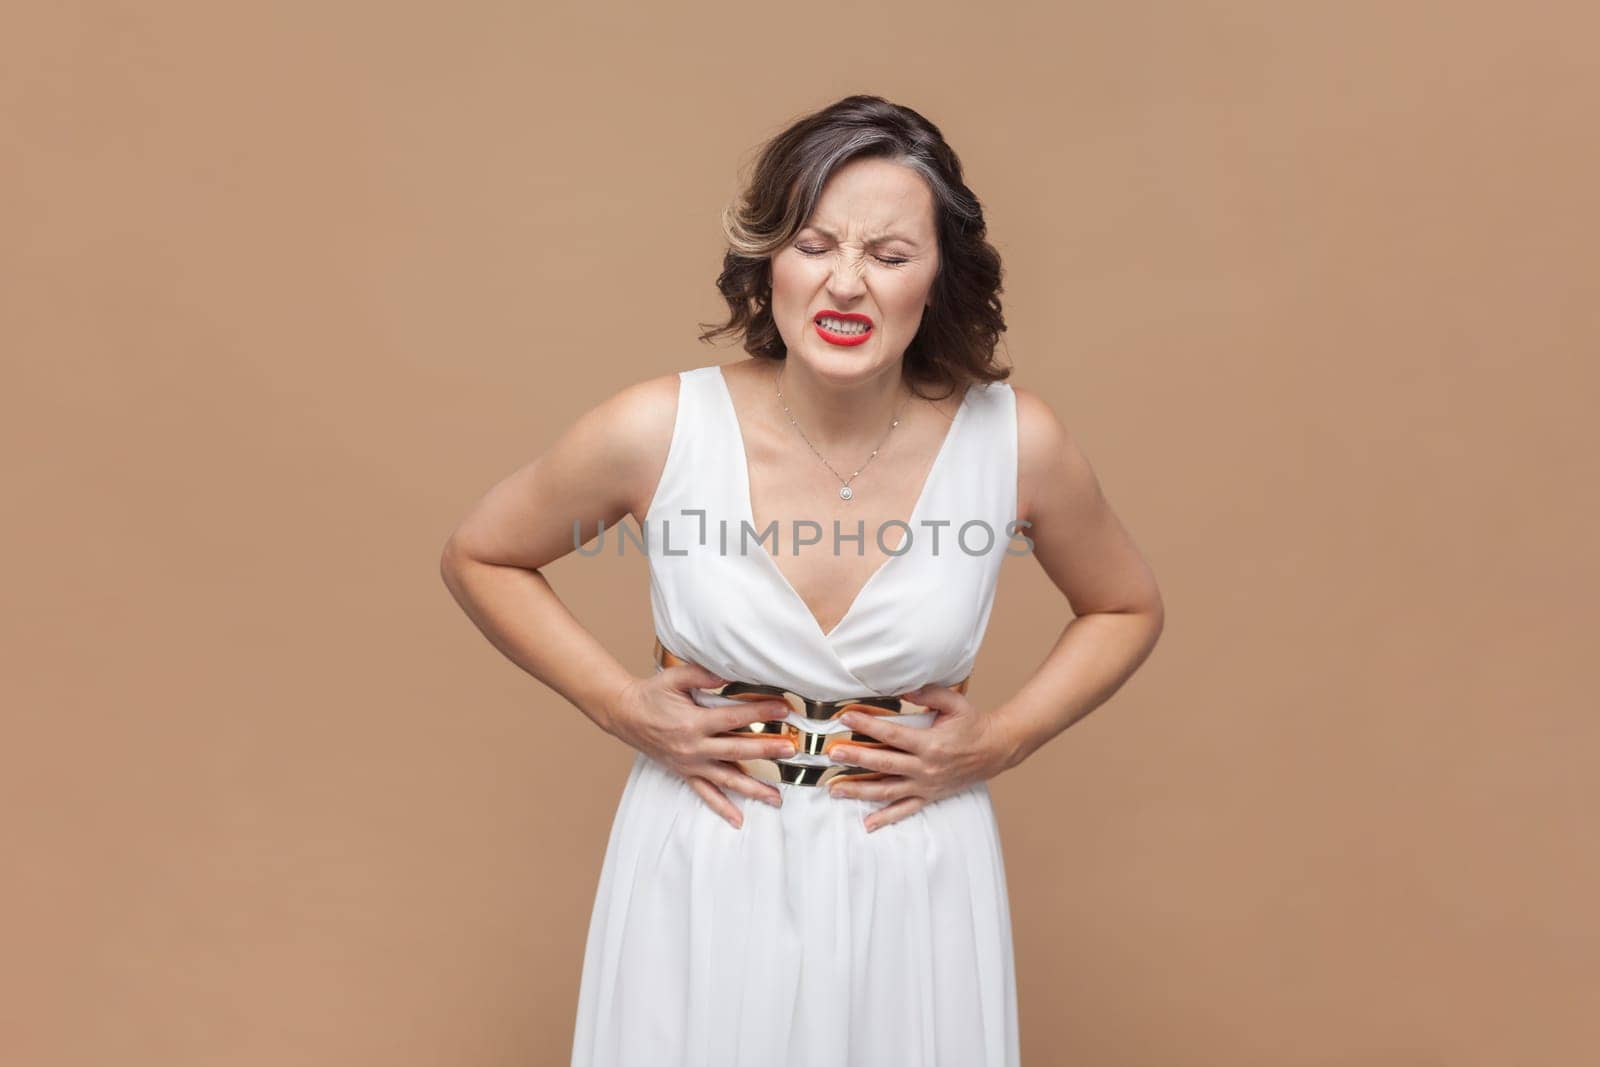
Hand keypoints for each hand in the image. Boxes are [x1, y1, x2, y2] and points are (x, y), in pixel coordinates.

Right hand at [603, 663, 797, 829]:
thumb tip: (729, 675)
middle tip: (790, 750)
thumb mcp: (675, 677)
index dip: (761, 712)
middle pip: (737, 752)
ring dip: (753, 789)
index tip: (784, 709)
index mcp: (693, 722)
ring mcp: (690, 764)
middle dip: (766, 751)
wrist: (625, 715)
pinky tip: (738, 819)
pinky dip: (722, 808)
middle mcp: (694, 747)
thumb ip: (702, 674)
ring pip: (727, 779)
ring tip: (777, 797)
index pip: (734, 718)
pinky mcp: (685, 773)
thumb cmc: (652, 694)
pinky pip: (706, 793)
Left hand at [825, 683, 1015, 831]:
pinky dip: (886, 818)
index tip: (846, 718)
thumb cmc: (973, 724)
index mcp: (930, 743)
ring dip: (860, 791)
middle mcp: (926, 768)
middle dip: (856, 759)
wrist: (995, 750)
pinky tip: (867, 823)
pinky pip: (905, 810)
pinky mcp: (929, 796)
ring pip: (888, 791)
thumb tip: (903, 688)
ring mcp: (926, 785)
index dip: (867, 726)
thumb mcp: (955, 703)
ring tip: (836, 789)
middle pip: (884, 764)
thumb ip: (928, 693)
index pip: (892, 735)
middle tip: (833, 754)